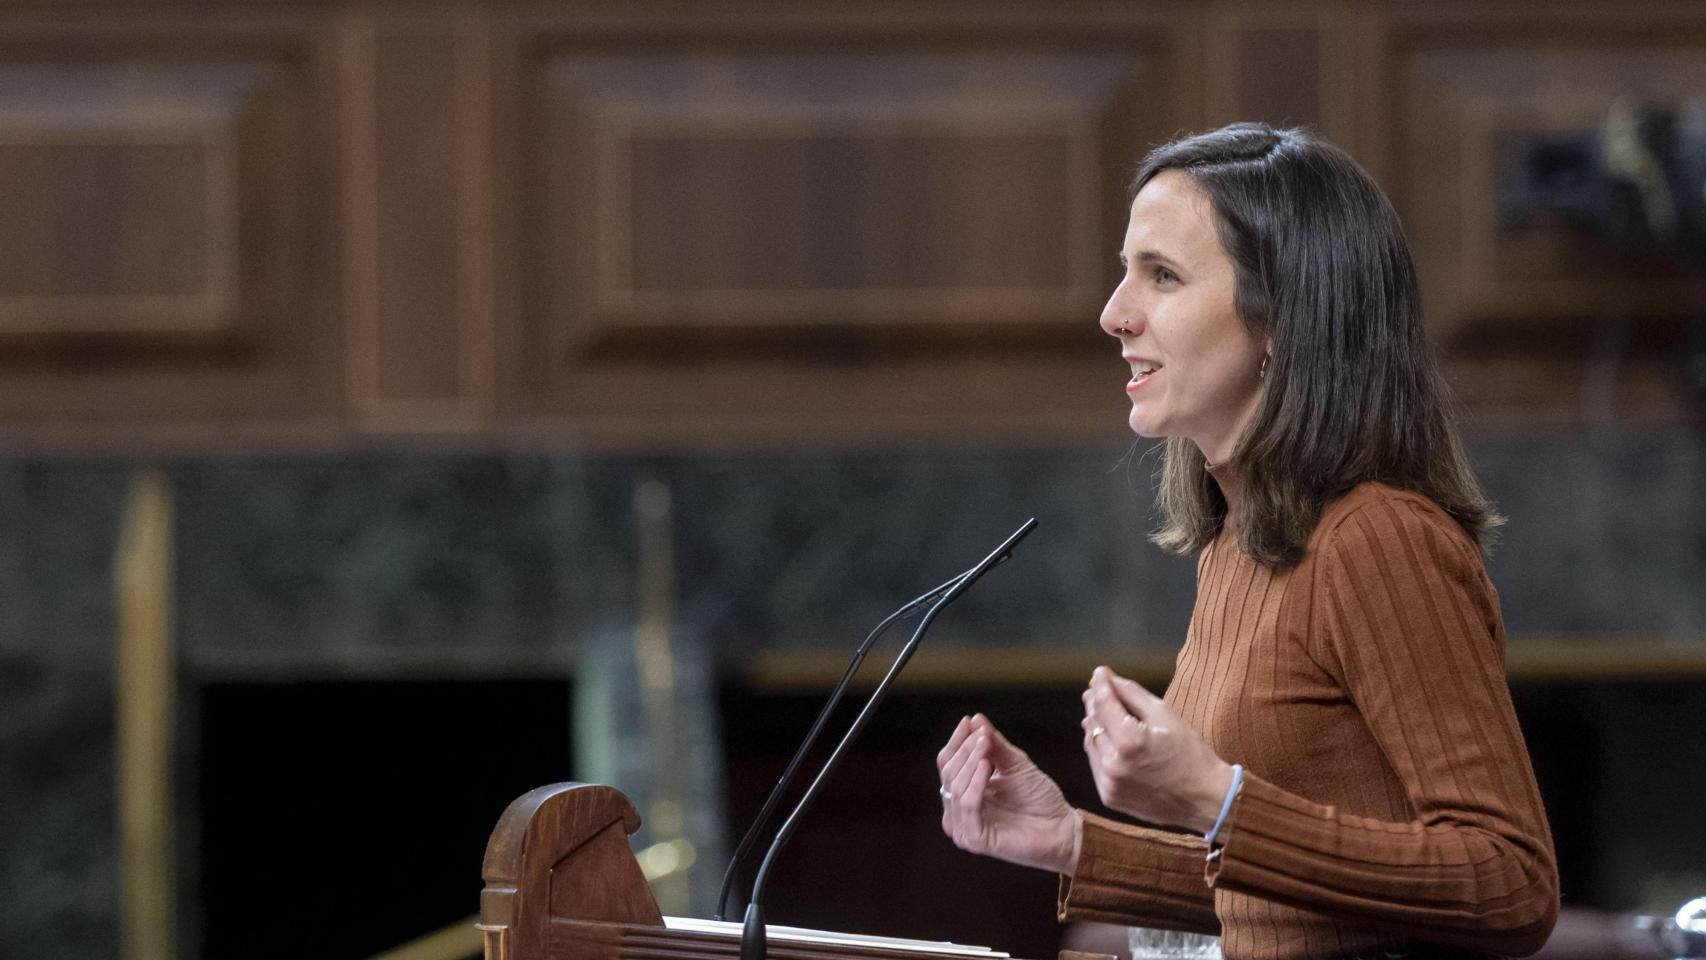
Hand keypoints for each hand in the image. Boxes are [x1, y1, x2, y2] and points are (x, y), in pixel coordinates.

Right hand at [936, 714, 1079, 873]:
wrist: (1061, 827)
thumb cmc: (1039, 798)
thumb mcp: (1015, 765)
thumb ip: (994, 745)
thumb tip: (976, 719)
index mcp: (965, 793)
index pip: (948, 764)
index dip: (957, 742)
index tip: (968, 721)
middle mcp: (959, 811)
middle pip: (949, 774)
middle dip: (965, 750)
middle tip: (983, 736)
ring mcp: (965, 827)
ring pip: (955, 788)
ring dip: (970, 763)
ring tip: (986, 747)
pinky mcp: (974, 839)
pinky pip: (967, 805)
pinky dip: (975, 783)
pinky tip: (986, 766)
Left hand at [1081, 666, 1233, 833]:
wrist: (1205, 800)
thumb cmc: (1191, 754)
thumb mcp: (1165, 715)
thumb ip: (1132, 694)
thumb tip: (1108, 677)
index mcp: (1130, 742)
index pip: (1104, 704)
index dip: (1100, 685)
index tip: (1099, 673)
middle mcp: (1113, 765)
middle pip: (1093, 723)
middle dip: (1095, 704)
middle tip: (1098, 690)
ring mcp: (1109, 784)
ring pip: (1090, 743)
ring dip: (1096, 726)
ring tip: (1104, 713)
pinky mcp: (1109, 797)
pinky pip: (1096, 765)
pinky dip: (1100, 749)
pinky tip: (1111, 740)